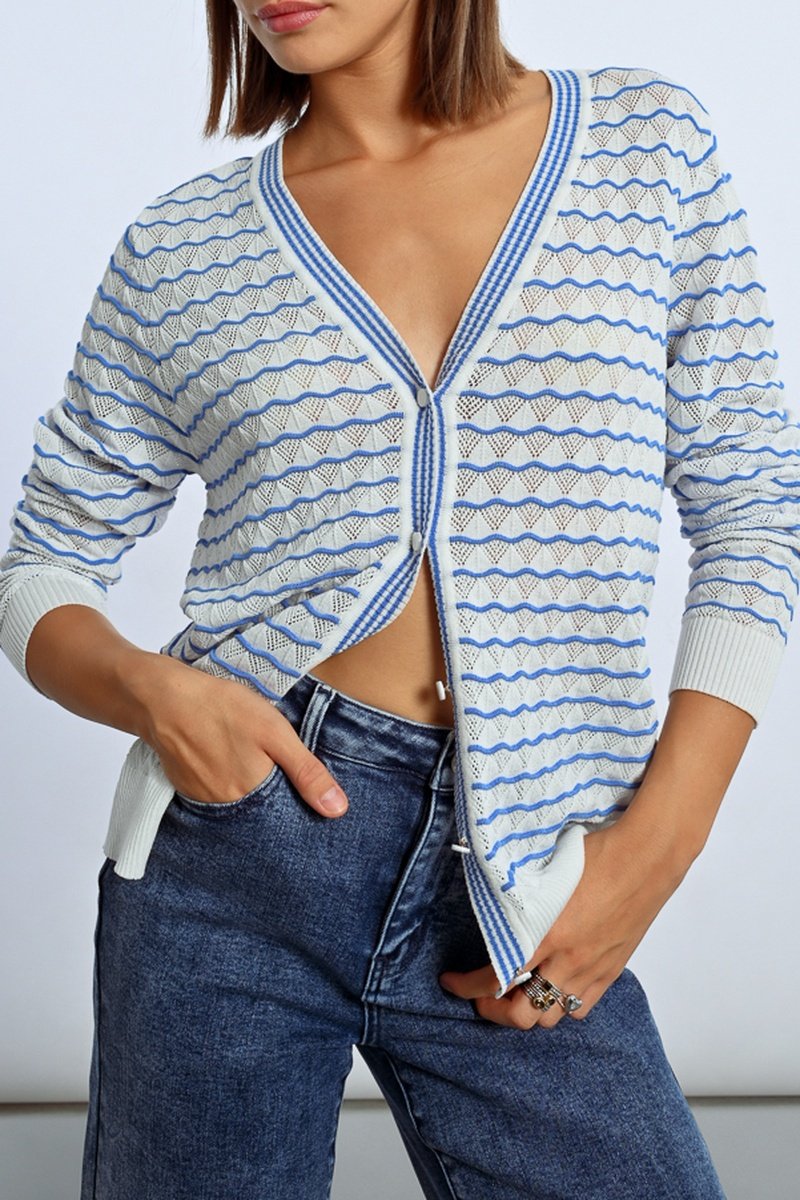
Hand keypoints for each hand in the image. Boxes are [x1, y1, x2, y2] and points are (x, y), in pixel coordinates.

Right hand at [130, 653, 348, 816]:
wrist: (163, 698)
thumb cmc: (222, 709)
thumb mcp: (275, 732)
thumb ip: (307, 772)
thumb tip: (337, 810)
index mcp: (254, 795)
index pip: (287, 812)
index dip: (297, 797)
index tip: (299, 781)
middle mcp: (228, 807)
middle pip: (261, 809)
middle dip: (272, 791)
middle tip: (269, 759)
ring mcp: (203, 799)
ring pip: (238, 800)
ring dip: (246, 785)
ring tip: (246, 755)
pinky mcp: (186, 788)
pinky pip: (215, 793)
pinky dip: (223, 779)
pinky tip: (225, 755)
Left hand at [439, 818, 689, 1027]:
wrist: (647, 856)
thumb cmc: (598, 852)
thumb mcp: (546, 871)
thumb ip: (519, 898)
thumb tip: (491, 905)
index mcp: (547, 932)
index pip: (497, 977)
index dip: (467, 986)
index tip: (451, 981)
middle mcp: (569, 960)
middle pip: (522, 1014)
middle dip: (493, 1010)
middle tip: (480, 995)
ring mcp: (593, 970)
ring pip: (552, 1017)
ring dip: (528, 1010)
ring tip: (515, 994)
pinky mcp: (612, 971)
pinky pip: (582, 1007)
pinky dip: (561, 1006)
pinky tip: (552, 987)